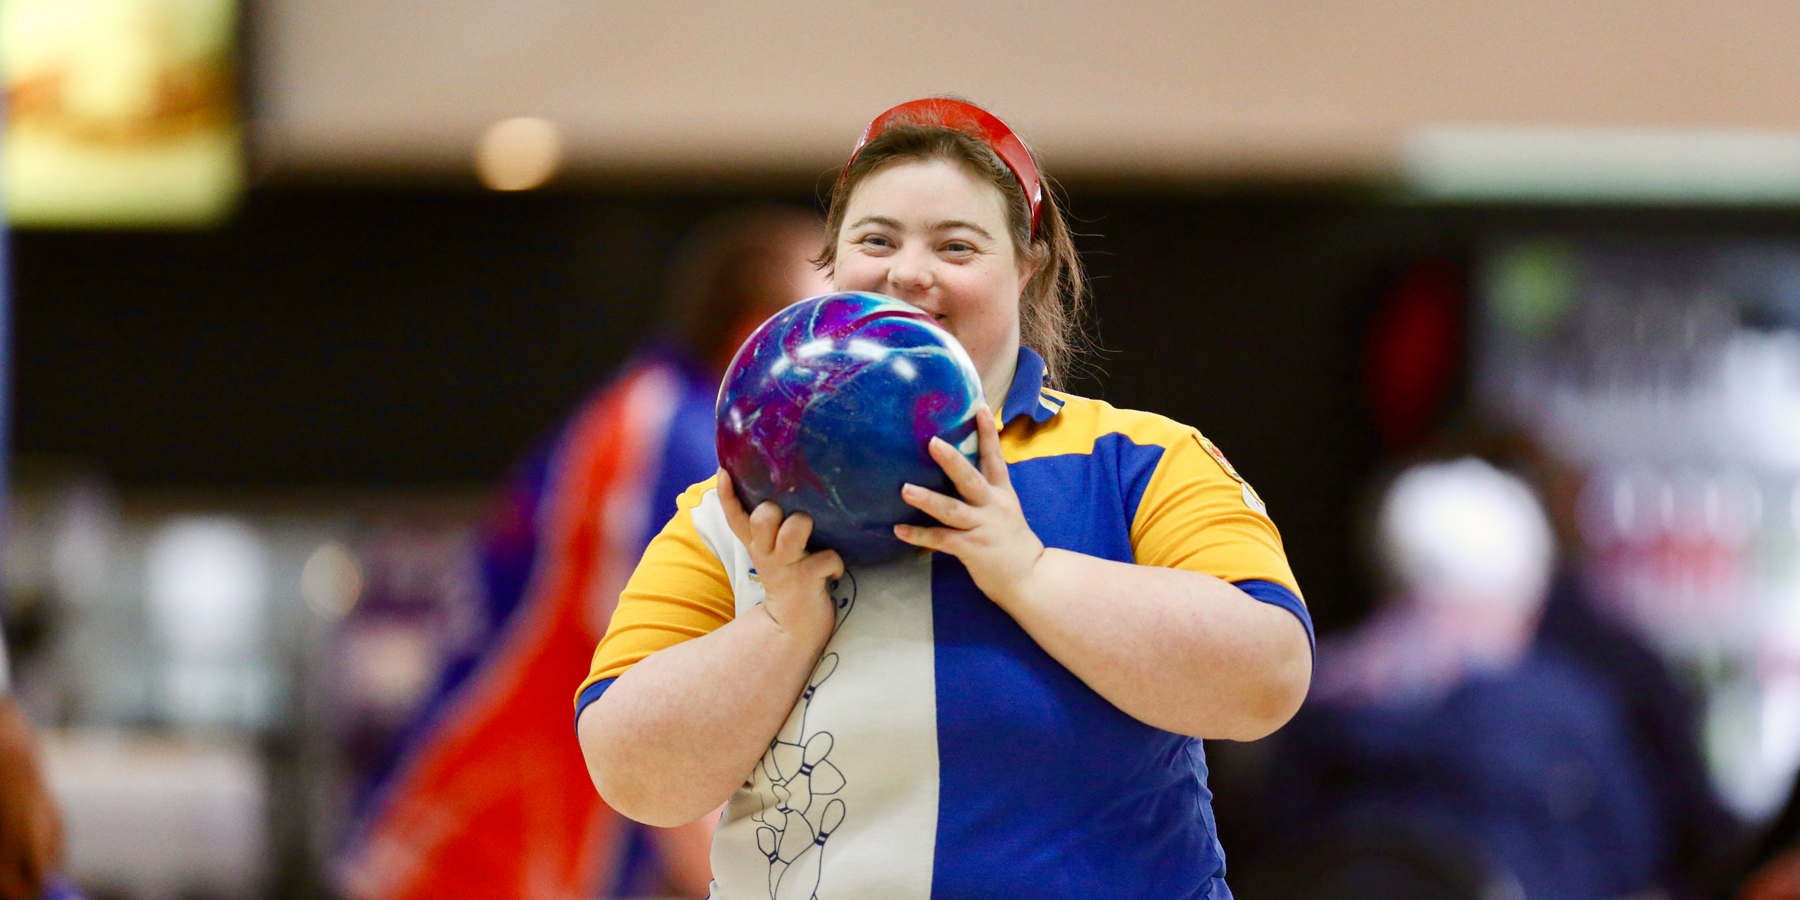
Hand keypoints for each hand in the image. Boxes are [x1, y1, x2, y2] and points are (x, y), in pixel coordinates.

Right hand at [716, 468, 841, 646]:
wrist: (794, 624)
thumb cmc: (790, 573)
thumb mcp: (773, 550)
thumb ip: (771, 524)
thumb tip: (781, 485)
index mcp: (757, 542)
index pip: (735, 516)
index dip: (727, 495)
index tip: (724, 473)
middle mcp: (767, 551)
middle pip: (761, 519)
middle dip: (772, 509)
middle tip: (784, 513)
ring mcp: (786, 565)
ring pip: (793, 531)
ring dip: (803, 524)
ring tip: (810, 530)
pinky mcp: (807, 579)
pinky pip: (826, 558)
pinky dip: (835, 562)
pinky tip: (834, 570)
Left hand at [894, 405, 1044, 608]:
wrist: (1030, 577)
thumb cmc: (1011, 540)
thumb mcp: (1005, 508)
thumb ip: (986, 489)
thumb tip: (959, 468)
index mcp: (1001, 493)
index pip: (995, 457)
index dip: (988, 432)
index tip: (981, 406)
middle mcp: (993, 506)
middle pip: (970, 479)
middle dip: (952, 460)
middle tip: (932, 442)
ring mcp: (982, 528)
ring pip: (952, 511)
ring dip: (927, 500)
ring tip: (905, 489)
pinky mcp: (972, 549)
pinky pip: (942, 540)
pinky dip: (919, 535)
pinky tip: (898, 530)